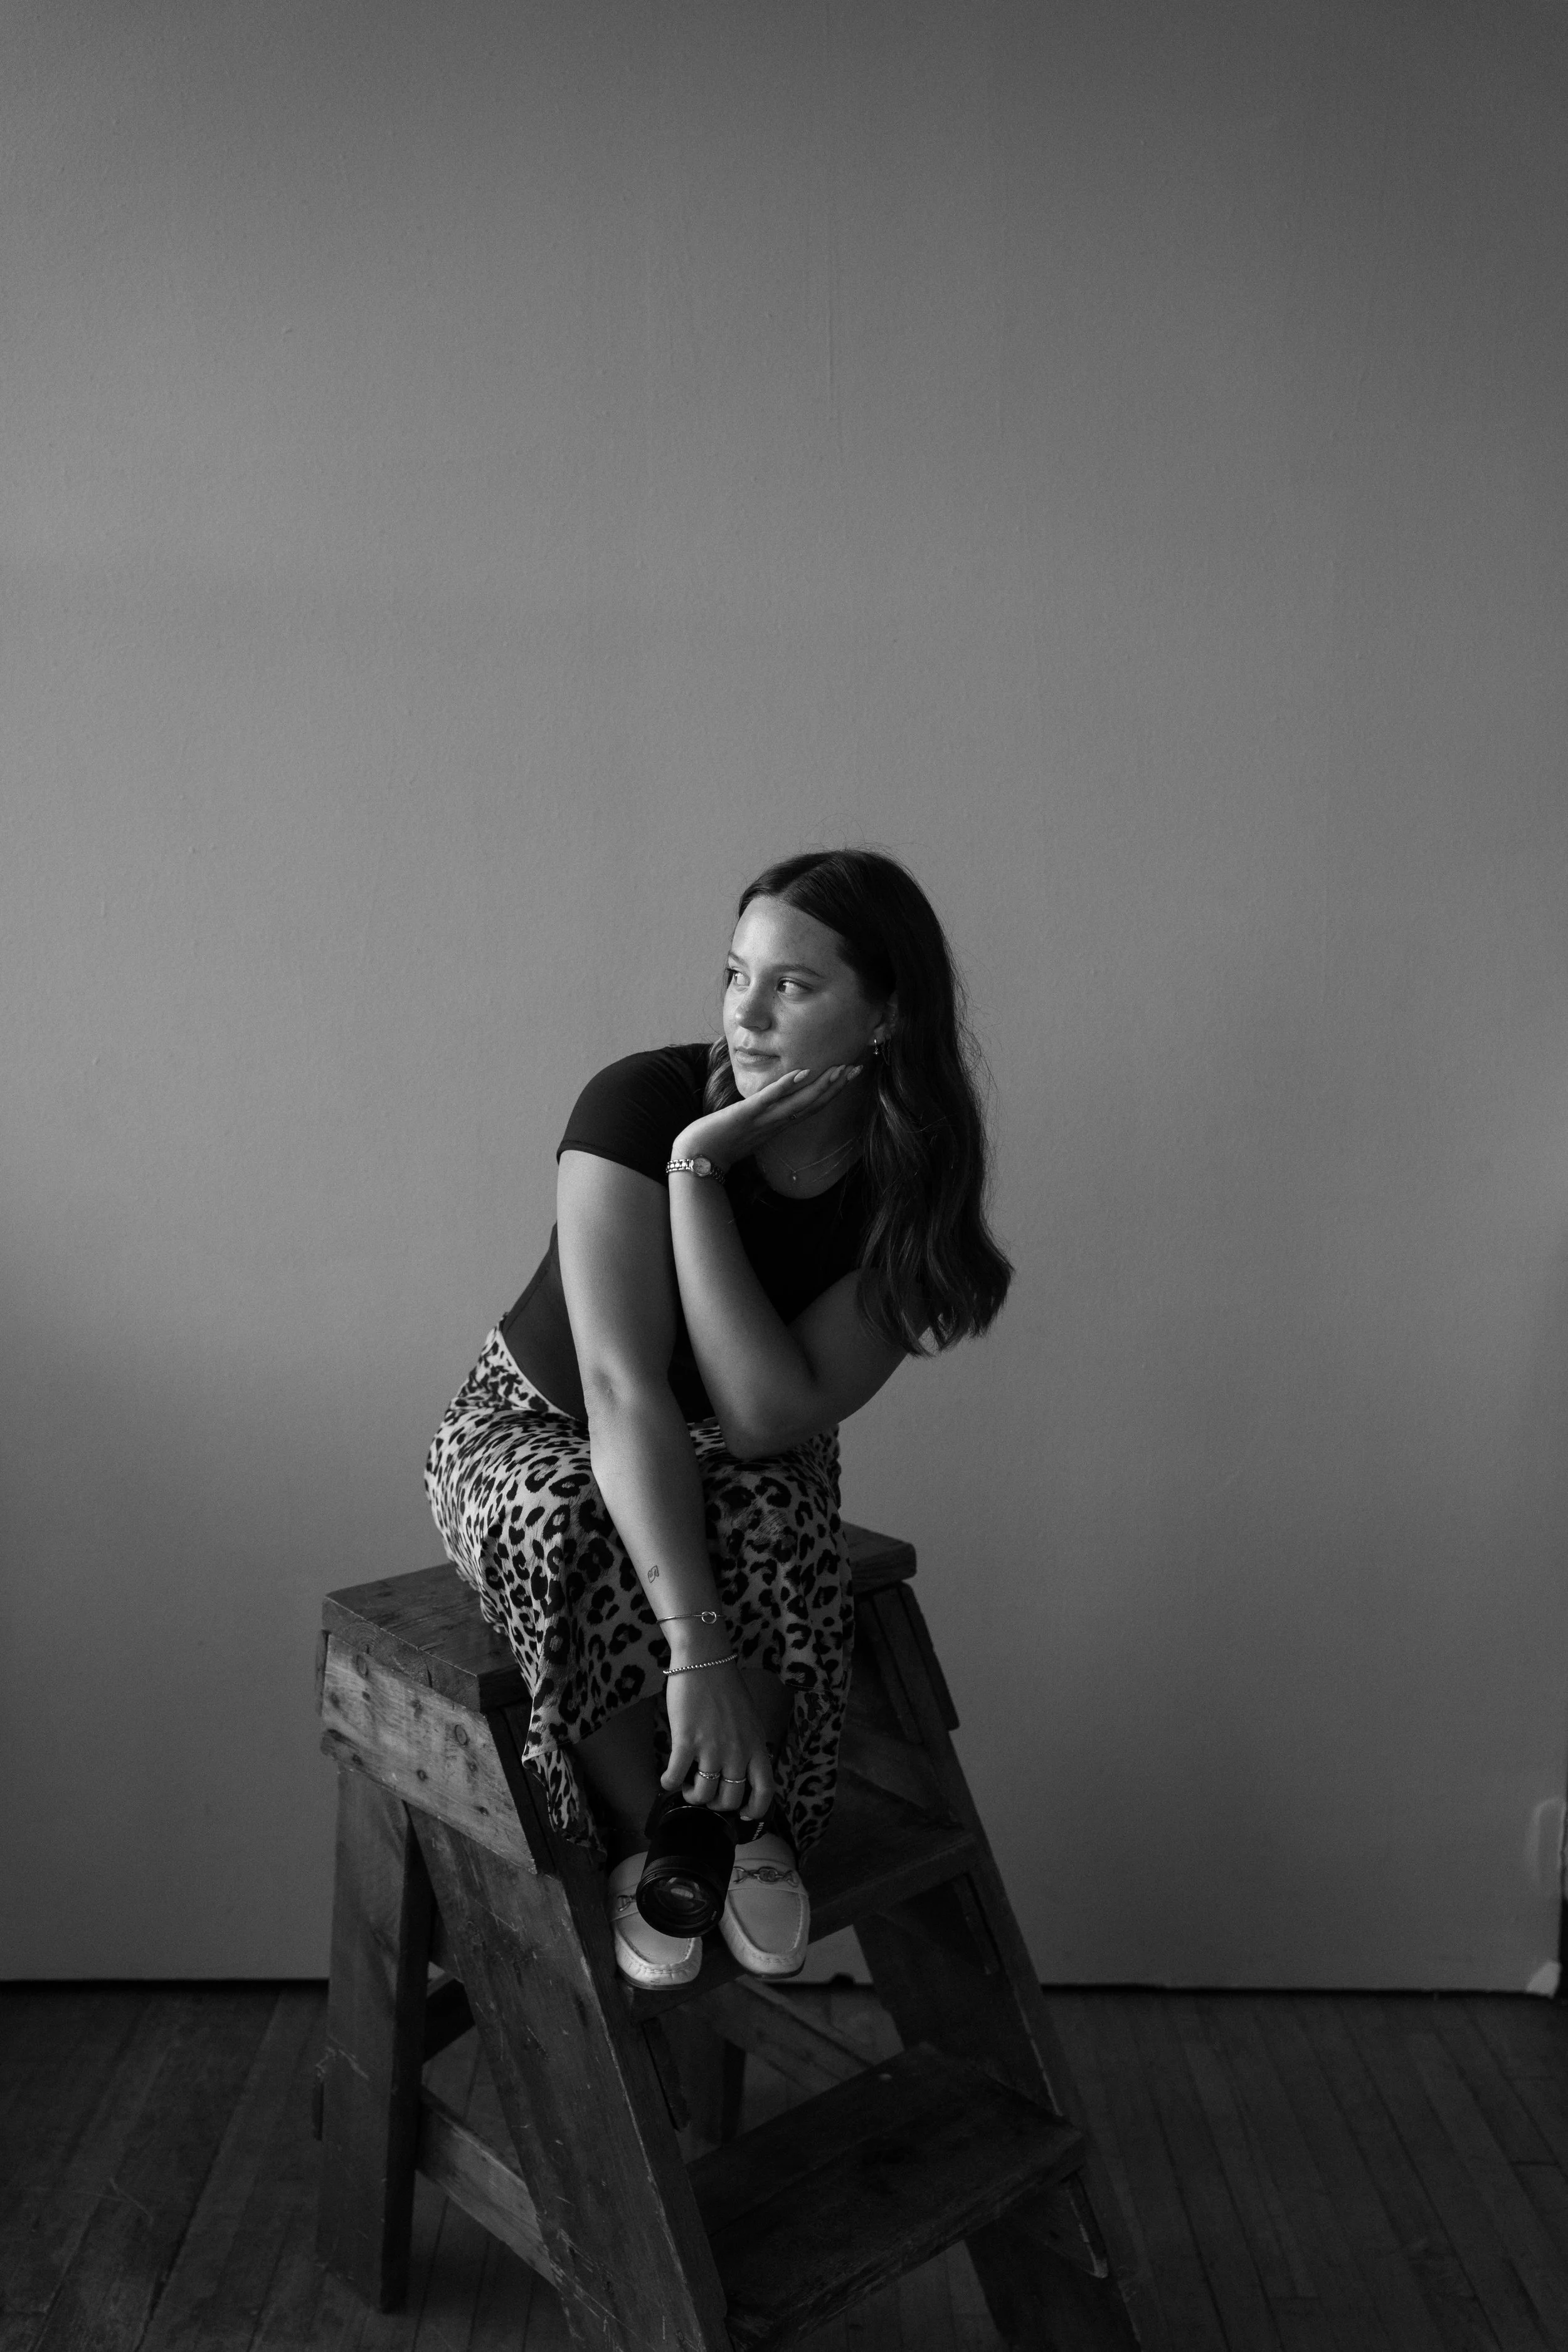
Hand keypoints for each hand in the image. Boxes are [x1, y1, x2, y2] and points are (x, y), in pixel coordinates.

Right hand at [662, 1659, 774, 1819]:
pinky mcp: (686, 1740)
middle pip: (730, 1799)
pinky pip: (676, 1776)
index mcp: (757, 1745)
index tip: (744, 1816)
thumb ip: (749, 1746)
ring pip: (704, 1794)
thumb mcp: (749, 1720)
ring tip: (687, 1785)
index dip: (756, 1810)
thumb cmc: (727, 1688)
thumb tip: (742, 1772)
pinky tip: (666, 1779)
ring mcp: (712, 1747)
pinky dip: (669, 1783)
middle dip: (716, 1804)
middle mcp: (738, 1751)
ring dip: (693, 1796)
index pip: (765, 1791)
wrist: (704, 1661)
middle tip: (707, 1793)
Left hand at [672, 1061, 863, 1174]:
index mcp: (776, 1127)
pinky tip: (801, 1073)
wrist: (696, 1161)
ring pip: (798, 1103)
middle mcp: (774, 1125)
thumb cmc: (718, 1145)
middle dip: (835, 1086)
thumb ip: (762, 1120)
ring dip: (820, 1086)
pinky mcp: (745, 1115)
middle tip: (857, 1068)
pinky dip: (785, 1087)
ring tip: (839, 1069)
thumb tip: (771, 1107)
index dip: (831, 1093)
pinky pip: (768, 1100)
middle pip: (812, 1104)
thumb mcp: (747, 1130)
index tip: (847, 1076)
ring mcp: (761, 1121)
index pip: (810, 1108)